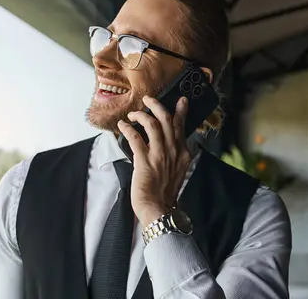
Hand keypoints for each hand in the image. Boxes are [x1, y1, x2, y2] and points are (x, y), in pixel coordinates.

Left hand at [117, 95, 191, 226]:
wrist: (159, 208)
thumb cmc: (166, 192)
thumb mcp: (179, 170)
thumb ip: (176, 154)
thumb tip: (169, 142)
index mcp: (184, 153)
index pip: (181, 126)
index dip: (180, 111)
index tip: (181, 100)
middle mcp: (174, 151)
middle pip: (167, 120)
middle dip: (157, 105)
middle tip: (149, 99)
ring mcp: (160, 155)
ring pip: (152, 124)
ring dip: (141, 115)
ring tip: (133, 114)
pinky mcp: (145, 161)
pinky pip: (135, 137)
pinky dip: (128, 129)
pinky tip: (122, 125)